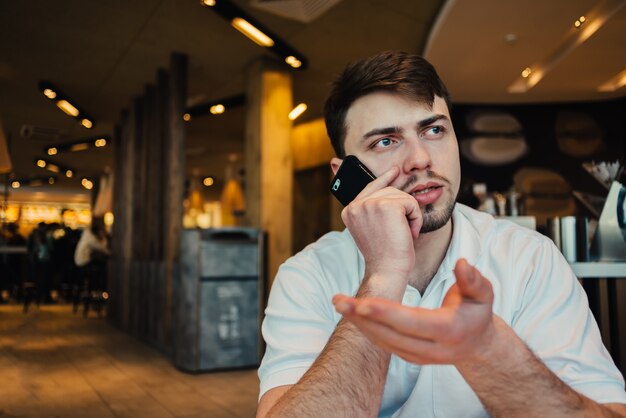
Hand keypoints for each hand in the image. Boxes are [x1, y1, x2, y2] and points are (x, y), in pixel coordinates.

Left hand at [333, 259, 496, 364]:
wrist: (477, 343)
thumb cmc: (476, 312)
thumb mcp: (483, 294)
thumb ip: (473, 280)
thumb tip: (462, 264)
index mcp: (449, 332)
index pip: (413, 323)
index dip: (386, 313)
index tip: (363, 303)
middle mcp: (432, 350)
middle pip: (391, 335)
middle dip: (362, 318)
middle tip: (339, 301)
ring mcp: (419, 357)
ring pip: (383, 342)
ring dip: (358, 324)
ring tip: (338, 303)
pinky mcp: (409, 357)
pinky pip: (383, 344)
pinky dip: (365, 329)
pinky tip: (351, 313)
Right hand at [342, 166, 422, 280]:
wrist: (387, 270)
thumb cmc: (384, 255)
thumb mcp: (373, 228)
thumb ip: (374, 209)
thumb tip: (391, 184)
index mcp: (350, 211)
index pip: (369, 188)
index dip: (384, 179)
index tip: (395, 171)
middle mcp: (356, 205)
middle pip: (388, 190)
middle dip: (402, 208)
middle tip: (403, 231)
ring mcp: (370, 204)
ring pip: (401, 195)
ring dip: (410, 214)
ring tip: (405, 233)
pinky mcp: (386, 205)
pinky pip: (410, 202)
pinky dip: (416, 218)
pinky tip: (410, 233)